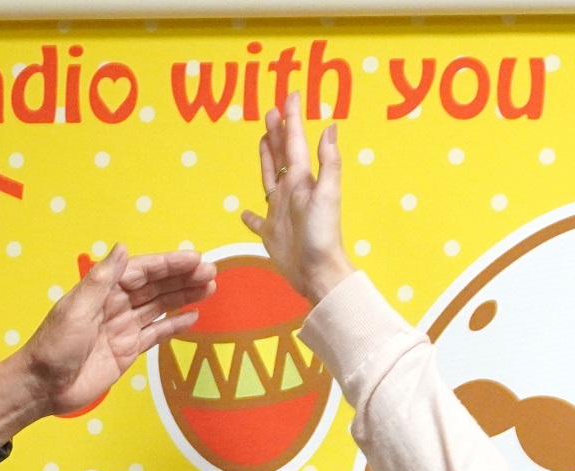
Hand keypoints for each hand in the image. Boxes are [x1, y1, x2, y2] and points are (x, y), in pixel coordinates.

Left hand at [0, 243, 216, 445]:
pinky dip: (174, 324)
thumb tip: (122, 247)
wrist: (44, 386)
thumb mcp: (77, 308)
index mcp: (103, 290)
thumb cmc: (55, 345)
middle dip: (183, 277)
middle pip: (155, 285)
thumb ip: (101, 279)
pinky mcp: (128, 350)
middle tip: (211, 273)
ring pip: (160, 306)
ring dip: (184, 295)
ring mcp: (124, 327)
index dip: (168, 263)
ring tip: (210, 287)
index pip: (142, 270)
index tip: (195, 259)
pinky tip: (194, 317)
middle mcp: (116, 304)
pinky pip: (156, 333)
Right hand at [243, 93, 354, 304]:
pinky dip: (249, 215)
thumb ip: (328, 160)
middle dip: (277, 132)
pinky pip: (256, 220)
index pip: (295, 142)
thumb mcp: (327, 193)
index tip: (289, 96)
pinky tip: (243, 211)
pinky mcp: (270, 233)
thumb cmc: (323, 233)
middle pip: (280, 155)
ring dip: (266, 158)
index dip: (292, 119)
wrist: (317, 271)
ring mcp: (279, 211)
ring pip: (268, 178)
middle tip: (270, 111)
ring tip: (263, 140)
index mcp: (301, 179)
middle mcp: (290, 191)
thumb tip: (330, 125)